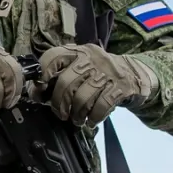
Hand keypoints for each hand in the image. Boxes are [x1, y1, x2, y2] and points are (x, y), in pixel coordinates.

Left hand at [38, 44, 158, 127]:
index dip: (43, 73)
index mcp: (79, 51)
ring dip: (76, 113)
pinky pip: (102, 105)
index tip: (40, 88)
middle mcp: (92, 59)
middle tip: (60, 112)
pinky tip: (91, 121)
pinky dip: (94, 117)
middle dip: (59, 102)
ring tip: (76, 119)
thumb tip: (37, 92)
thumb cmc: (100, 72)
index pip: (55, 56)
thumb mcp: (82, 65)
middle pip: (66, 82)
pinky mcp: (121, 87)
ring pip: (83, 97)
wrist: (135, 72)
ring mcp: (108, 72)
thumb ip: (61, 74)